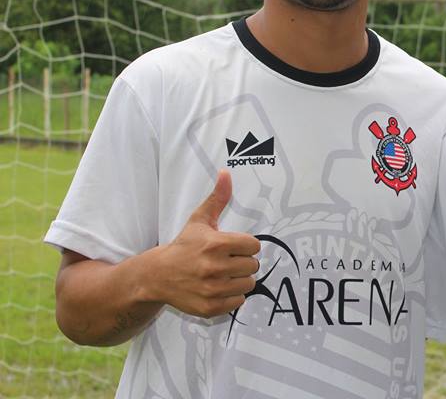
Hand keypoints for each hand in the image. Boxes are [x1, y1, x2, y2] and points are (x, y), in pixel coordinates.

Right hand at [147, 170, 260, 317]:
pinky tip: (218, 288)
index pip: (253, 246)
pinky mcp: (210, 307)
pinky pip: (238, 302)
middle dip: (242, 263)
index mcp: (216, 244)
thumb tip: (226, 173)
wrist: (157, 276)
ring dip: (239, 280)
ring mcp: (212, 289)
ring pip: (248, 284)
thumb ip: (217, 198)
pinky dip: (232, 296)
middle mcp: (214, 268)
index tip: (232, 247)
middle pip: (253, 265)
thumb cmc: (184, 246)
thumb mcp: (199, 221)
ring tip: (223, 275)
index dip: (244, 246)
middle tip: (226, 262)